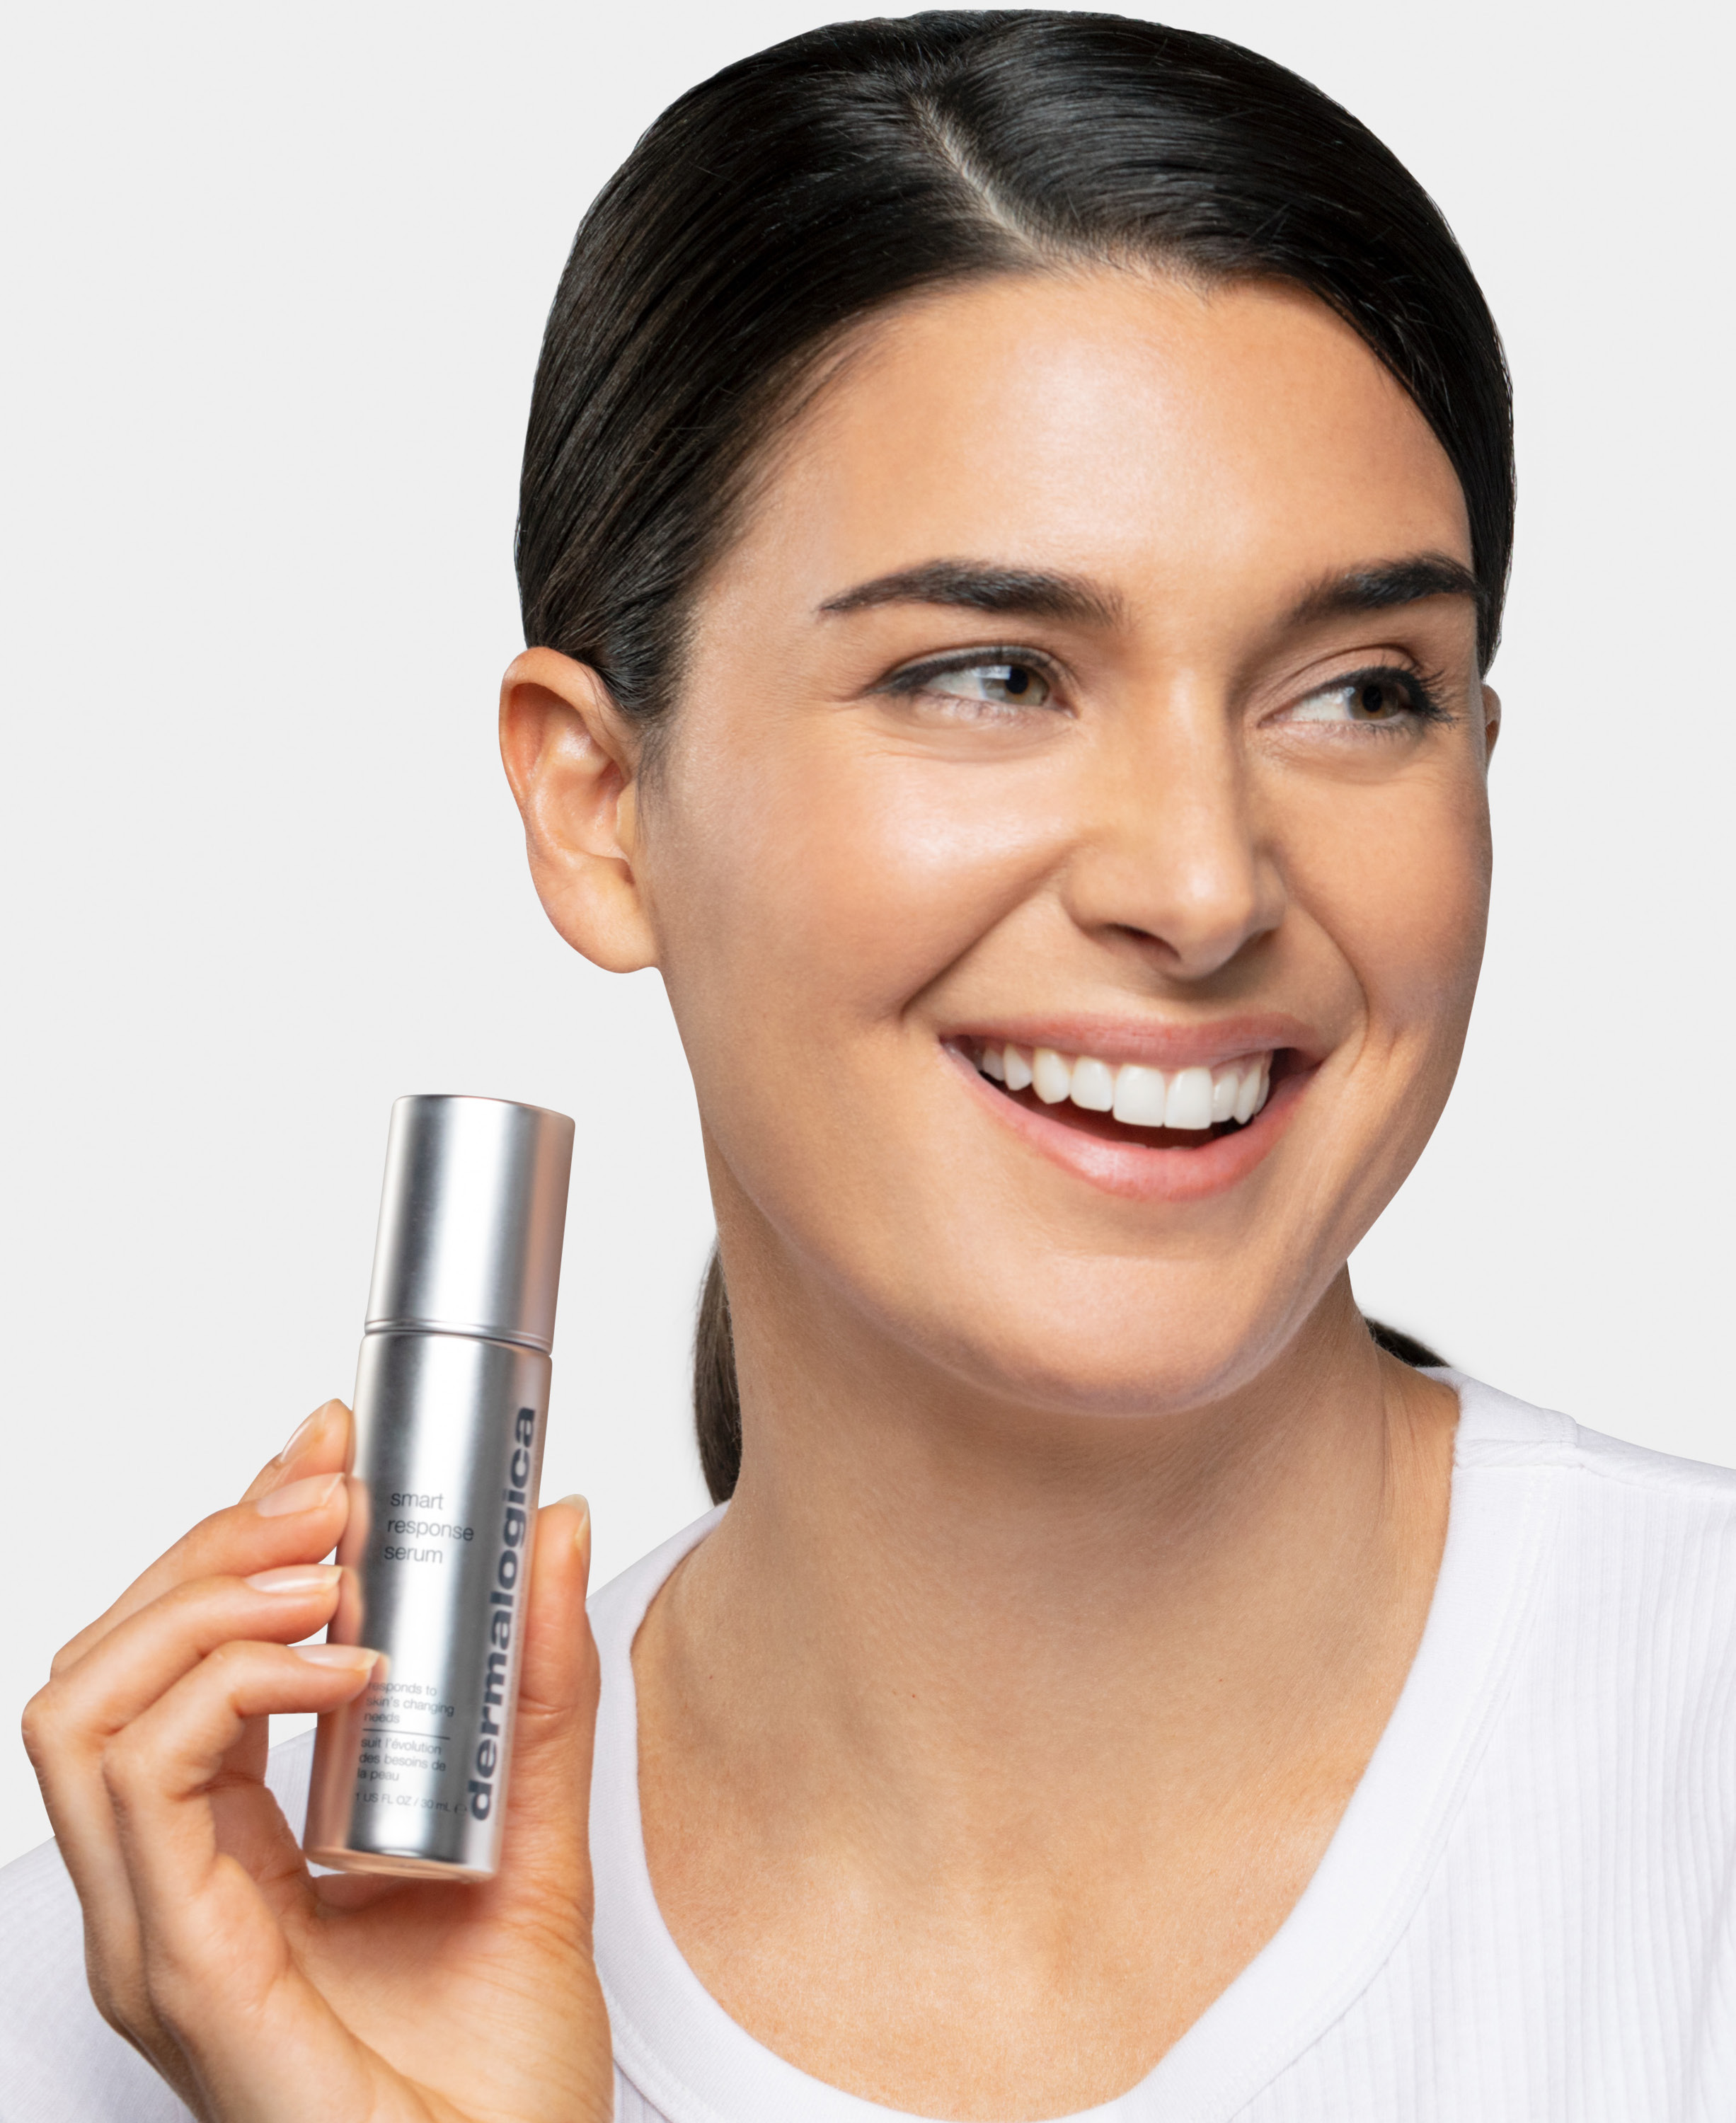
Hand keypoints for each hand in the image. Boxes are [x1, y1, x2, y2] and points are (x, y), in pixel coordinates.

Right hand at [21, 1400, 612, 2121]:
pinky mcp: (189, 1974)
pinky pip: (145, 1790)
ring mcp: (164, 1936)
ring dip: (203, 1601)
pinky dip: (230, 1690)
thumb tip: (546, 1530)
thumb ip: (541, 1692)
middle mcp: (175, 1892)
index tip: (328, 1452)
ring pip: (86, 1711)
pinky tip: (347, 1667)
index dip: (235, 1535)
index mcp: (232, 1860)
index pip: (177, 1662)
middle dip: (212, 1543)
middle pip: (108, 1664)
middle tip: (332, 1492)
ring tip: (331, 1568)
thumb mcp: (540, 1842)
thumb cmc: (505, 2087)